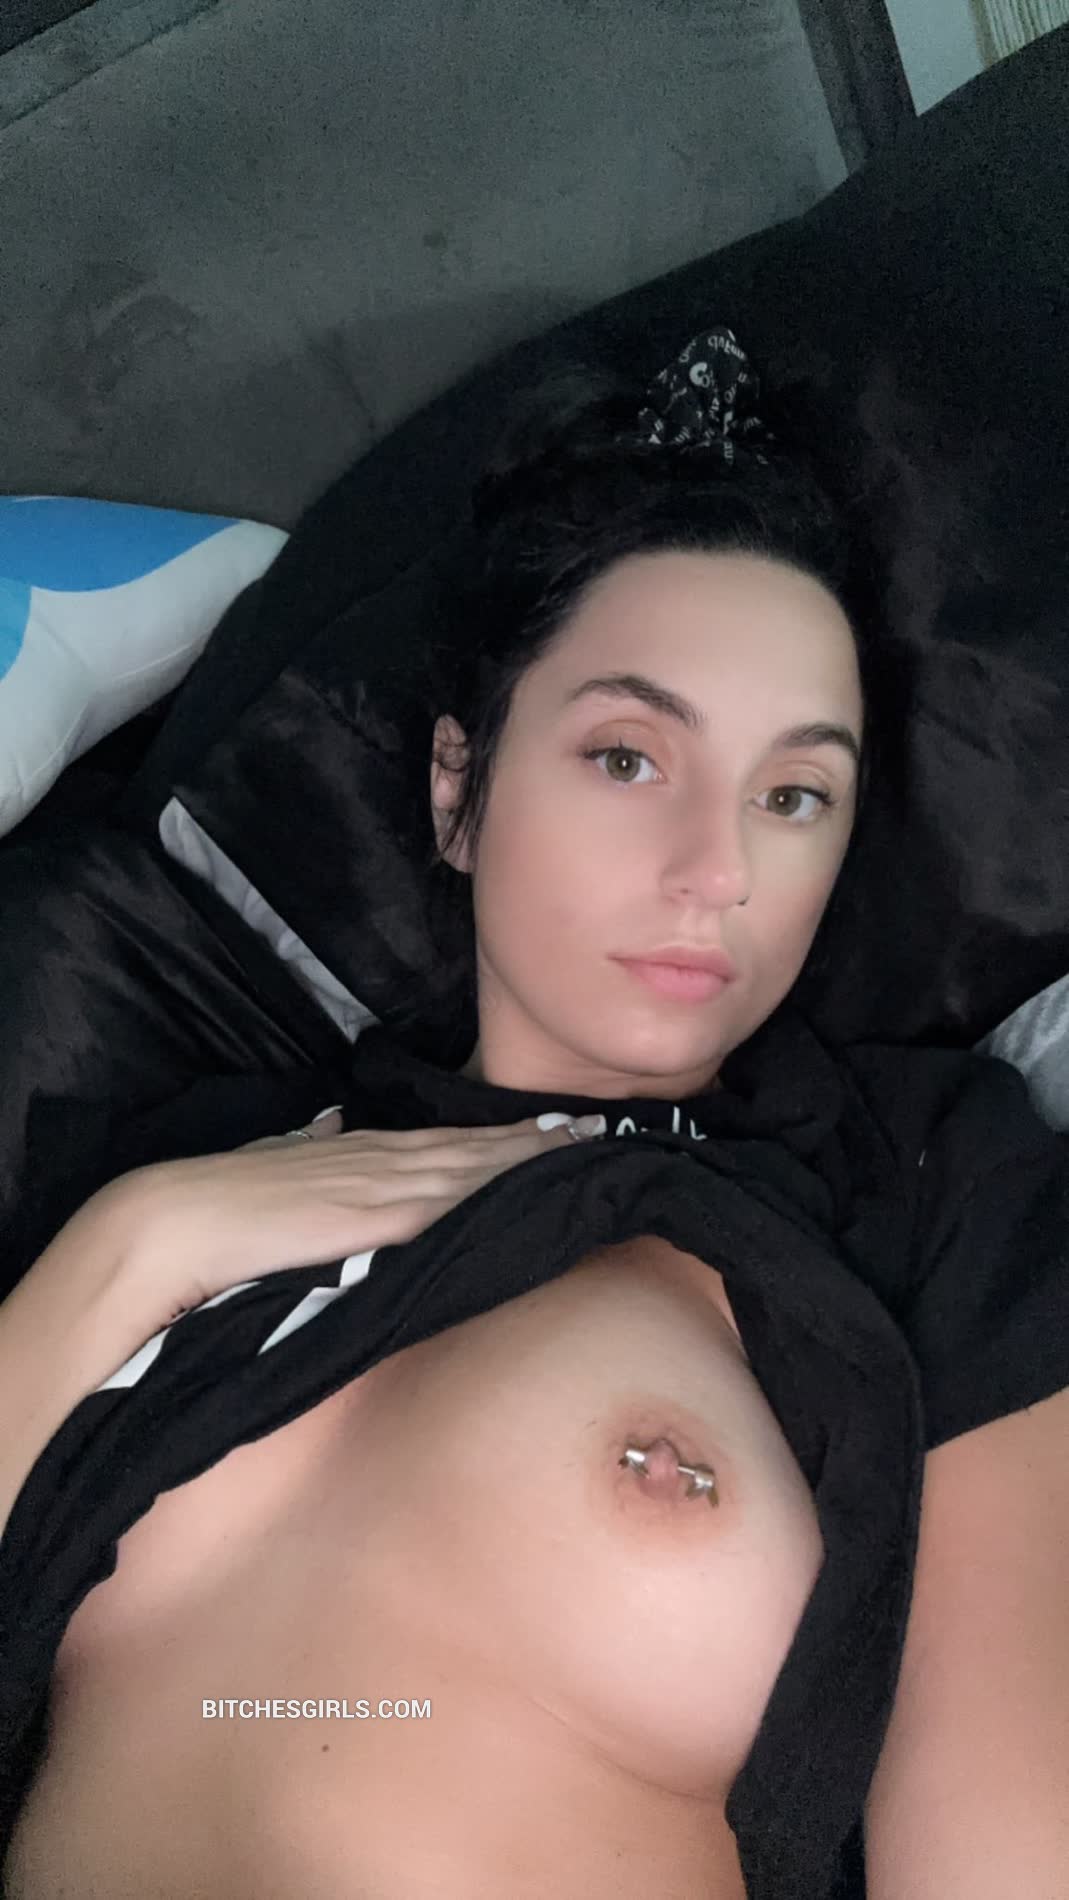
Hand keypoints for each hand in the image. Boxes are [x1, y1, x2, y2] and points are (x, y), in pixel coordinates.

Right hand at [95, 1108, 605, 1324]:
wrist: (174, 1221)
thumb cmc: (214, 1203)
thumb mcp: (270, 1170)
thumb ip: (304, 1154)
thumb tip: (326, 1128)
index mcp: (356, 1157)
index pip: (443, 1144)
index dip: (500, 1136)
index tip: (549, 1125)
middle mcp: (379, 1162)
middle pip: (475, 1149)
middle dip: (537, 1139)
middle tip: (601, 1128)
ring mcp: (382, 1188)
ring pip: (477, 1168)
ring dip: (534, 1157)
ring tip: (589, 1147)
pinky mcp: (380, 1221)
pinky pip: (455, 1203)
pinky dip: (501, 1190)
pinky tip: (538, 1186)